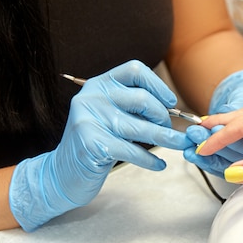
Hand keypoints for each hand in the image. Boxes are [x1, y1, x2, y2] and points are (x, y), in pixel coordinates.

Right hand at [9, 60, 193, 230]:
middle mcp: (92, 97)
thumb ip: (134, 108)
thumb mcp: (111, 116)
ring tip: (179, 145)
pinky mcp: (91, 145)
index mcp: (98, 85)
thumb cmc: (96, 143)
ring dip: (166, 138)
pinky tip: (160, 165)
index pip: (134, 70)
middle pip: (141, 99)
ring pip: (140, 127)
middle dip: (163, 117)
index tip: (171, 102)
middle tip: (171, 131)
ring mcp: (89, 120)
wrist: (62, 172)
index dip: (157, 84)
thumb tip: (173, 110)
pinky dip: (151, 160)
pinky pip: (132, 151)